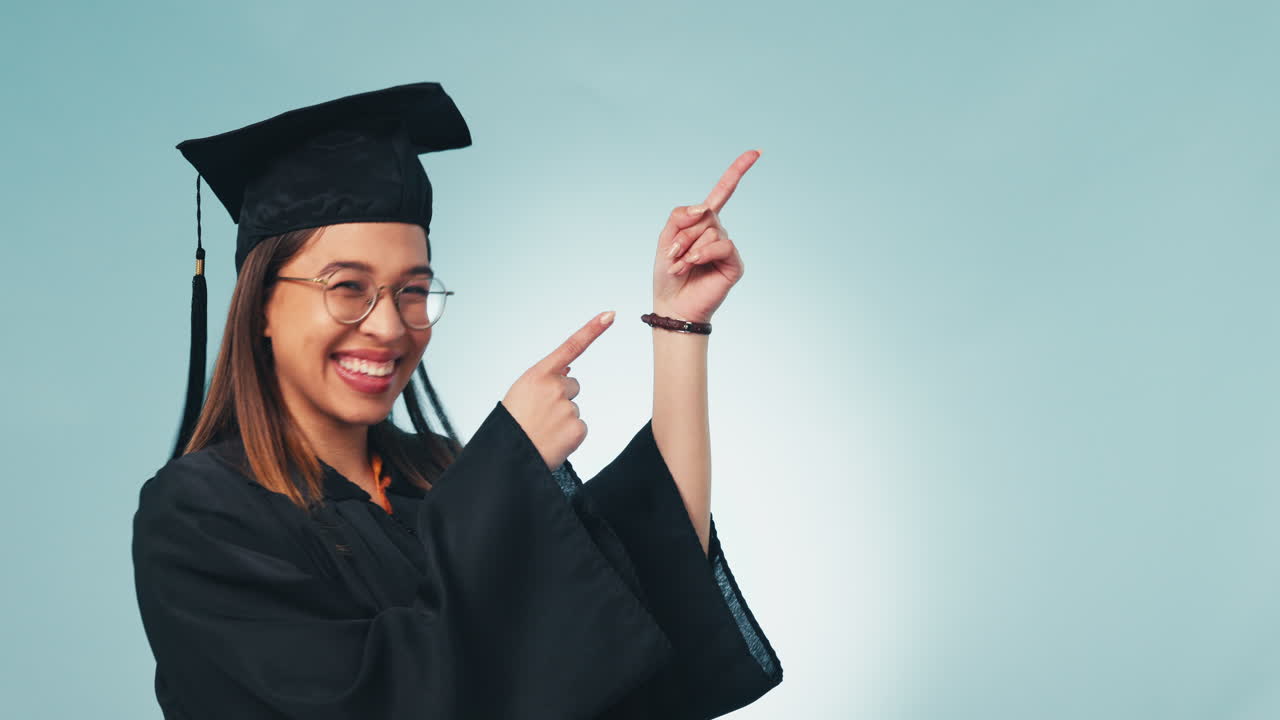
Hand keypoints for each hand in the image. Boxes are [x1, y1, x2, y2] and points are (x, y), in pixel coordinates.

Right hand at [501, 311, 615, 470]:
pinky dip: (568, 436)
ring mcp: (567, 407)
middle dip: (561, 399)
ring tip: (542, 431)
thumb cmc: (511, 425)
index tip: (611, 314)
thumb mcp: (521, 394)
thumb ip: (544, 380)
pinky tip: (552, 442)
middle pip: (572, 385)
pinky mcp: (577, 428)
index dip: (592, 329)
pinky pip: (579, 427)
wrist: (508, 458)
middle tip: (540, 416)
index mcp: (537, 375)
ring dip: (562, 420)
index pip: (570, 347)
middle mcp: (554, 387)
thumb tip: (568, 370)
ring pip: (574, 408)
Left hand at [652, 150, 759, 323]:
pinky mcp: (734, 263)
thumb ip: (680, 216)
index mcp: (703, 223)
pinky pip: (722, 245)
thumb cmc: (668, 273)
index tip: (756, 152)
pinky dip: (703, 253)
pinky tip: (693, 264)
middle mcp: (718, 232)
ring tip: (680, 265)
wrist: (672, 304)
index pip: (723, 192)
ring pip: (711, 230)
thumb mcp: (665, 238)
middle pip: (705, 214)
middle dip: (683, 234)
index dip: (738, 171)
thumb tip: (704, 208)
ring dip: (689, 247)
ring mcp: (727, 247)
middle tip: (672, 255)